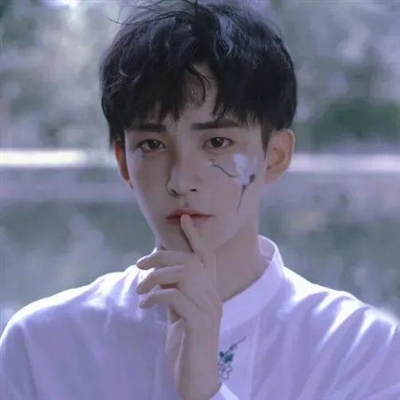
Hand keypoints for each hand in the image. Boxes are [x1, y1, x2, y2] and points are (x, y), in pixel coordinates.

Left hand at [136, 214, 222, 399]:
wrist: (196, 379)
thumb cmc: (185, 345)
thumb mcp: (178, 315)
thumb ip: (174, 293)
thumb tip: (158, 276)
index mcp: (208, 293)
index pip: (206, 257)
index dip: (196, 237)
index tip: (185, 219)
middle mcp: (213, 297)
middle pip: (190, 262)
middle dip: (161, 258)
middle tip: (139, 265)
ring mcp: (209, 309)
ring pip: (184, 275)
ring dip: (156, 278)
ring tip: (140, 290)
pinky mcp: (200, 323)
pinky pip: (176, 297)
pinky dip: (156, 296)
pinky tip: (145, 306)